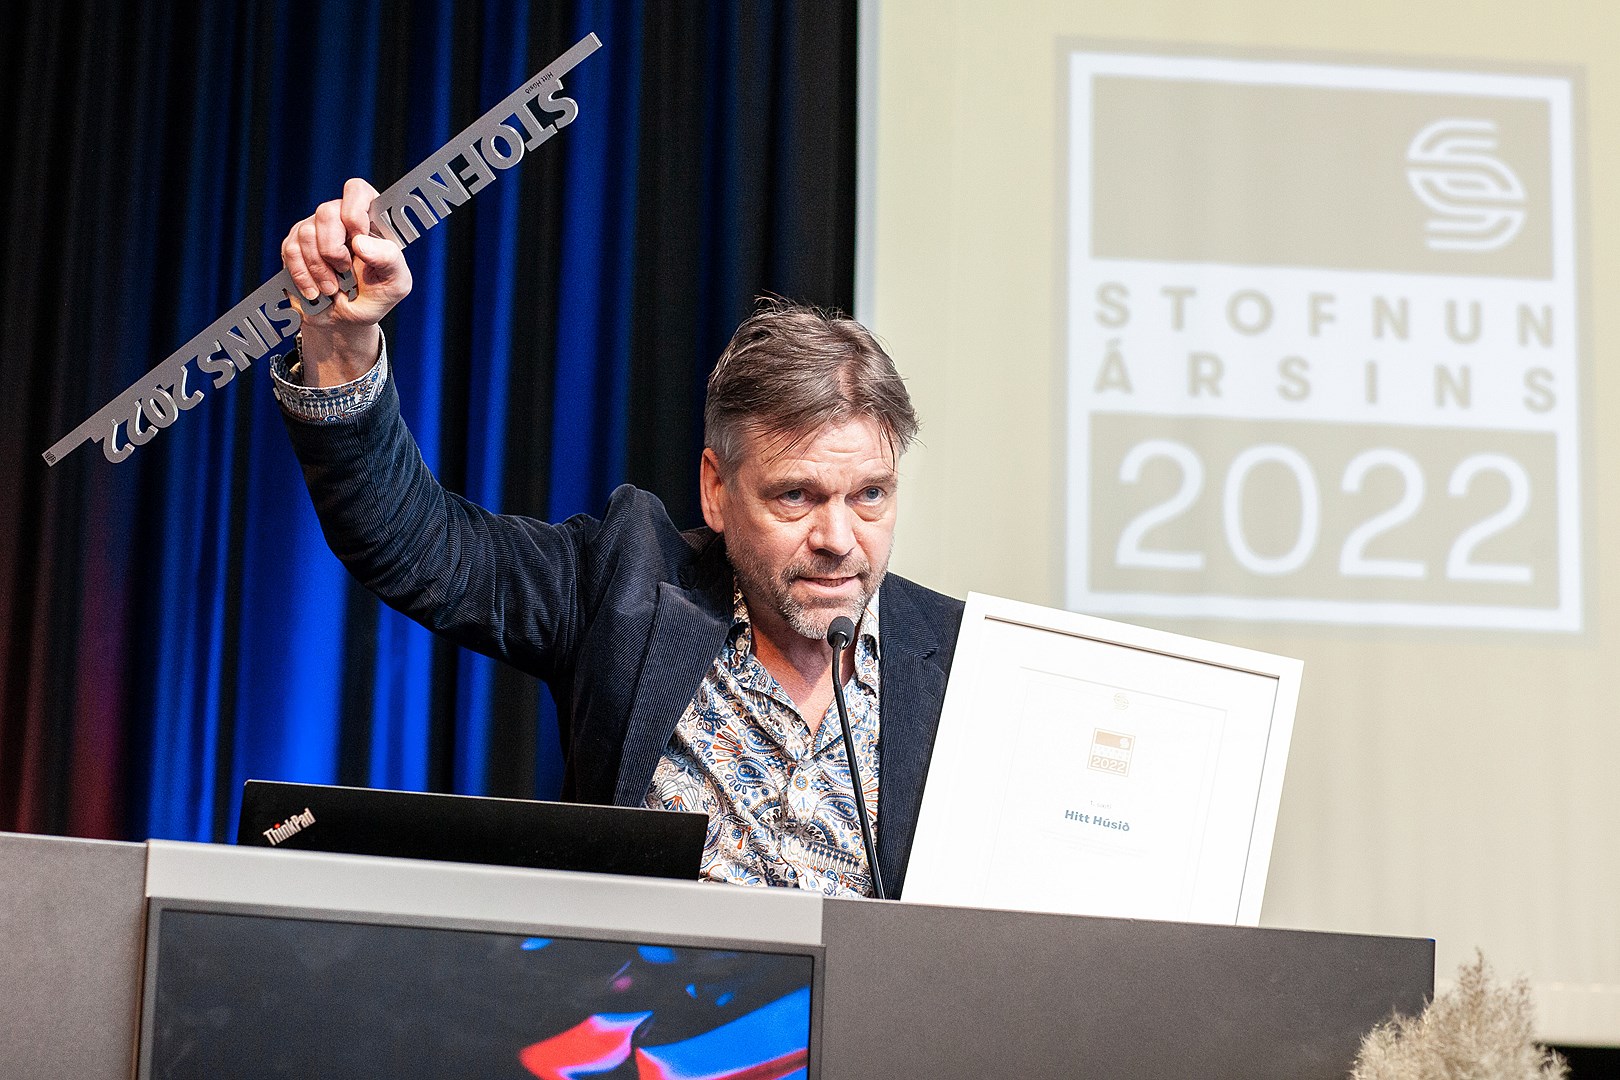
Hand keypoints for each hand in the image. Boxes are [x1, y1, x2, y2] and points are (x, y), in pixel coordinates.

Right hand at [280, 178, 412, 382]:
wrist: (344, 322)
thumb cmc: (374, 297)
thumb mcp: (396, 283)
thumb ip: (390, 259)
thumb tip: (361, 242)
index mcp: (370, 219)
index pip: (357, 190)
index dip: (353, 211)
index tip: (358, 238)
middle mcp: (340, 217)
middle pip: (326, 211)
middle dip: (334, 249)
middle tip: (345, 272)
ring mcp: (315, 229)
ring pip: (306, 233)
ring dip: (319, 269)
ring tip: (332, 288)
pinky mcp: (293, 244)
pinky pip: (290, 250)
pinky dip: (304, 276)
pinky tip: (316, 290)